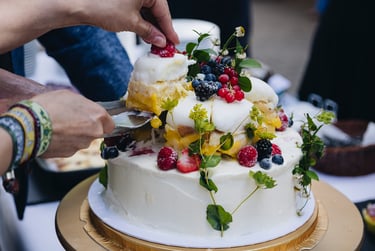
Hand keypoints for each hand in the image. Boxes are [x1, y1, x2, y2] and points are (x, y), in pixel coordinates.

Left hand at [0, 0, 178, 52]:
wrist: (77, 4)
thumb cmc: (101, 7)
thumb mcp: (131, 22)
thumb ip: (149, 32)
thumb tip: (160, 40)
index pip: (163, 11)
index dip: (169, 29)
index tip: (174, 41)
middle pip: (157, 9)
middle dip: (160, 28)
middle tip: (165, 44)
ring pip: (147, 9)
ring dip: (151, 26)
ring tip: (154, 42)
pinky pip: (138, 8)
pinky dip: (142, 20)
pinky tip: (144, 32)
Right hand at [30, 90, 114, 157]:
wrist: (29, 125)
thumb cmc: (48, 107)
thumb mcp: (69, 95)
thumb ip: (84, 104)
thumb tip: (85, 108)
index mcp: (97, 116)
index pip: (110, 124)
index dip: (103, 122)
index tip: (96, 120)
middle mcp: (93, 132)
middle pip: (96, 132)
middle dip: (86, 127)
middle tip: (72, 120)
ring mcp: (82, 144)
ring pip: (82, 140)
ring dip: (74, 135)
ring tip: (59, 126)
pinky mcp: (69, 153)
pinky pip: (70, 147)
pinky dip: (64, 142)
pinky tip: (54, 134)